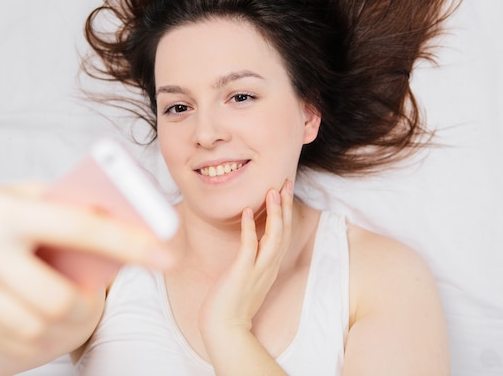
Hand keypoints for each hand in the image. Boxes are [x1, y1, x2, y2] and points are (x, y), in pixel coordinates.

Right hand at [0, 184, 173, 357]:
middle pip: (59, 298)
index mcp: (10, 209)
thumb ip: (63, 205)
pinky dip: (33, 337)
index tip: (166, 255)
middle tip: (90, 299)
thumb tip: (119, 218)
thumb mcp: (17, 195)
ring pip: (36, 326)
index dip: (129, 242)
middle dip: (85, 306)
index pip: (82, 226)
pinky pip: (9, 341)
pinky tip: (34, 318)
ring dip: (63, 326)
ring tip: (65, 308)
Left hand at [198, 179, 293, 339]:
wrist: (224, 327)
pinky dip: (250, 229)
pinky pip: (249, 247)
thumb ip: (251, 259)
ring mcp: (257, 270)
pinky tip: (248, 211)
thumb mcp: (246, 276)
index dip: (286, 212)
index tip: (285, 190)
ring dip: (275, 214)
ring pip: (274, 238)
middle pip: (285, 231)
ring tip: (273, 191)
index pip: (284, 234)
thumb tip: (249, 240)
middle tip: (286, 182)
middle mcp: (268, 267)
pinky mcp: (242, 274)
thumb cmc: (230, 301)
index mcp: (270, 266)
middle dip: (286, 206)